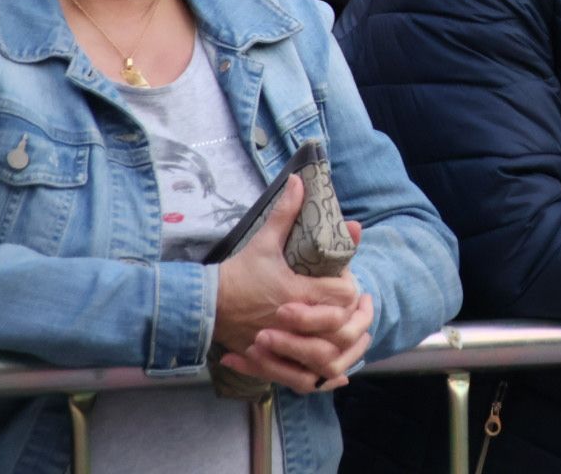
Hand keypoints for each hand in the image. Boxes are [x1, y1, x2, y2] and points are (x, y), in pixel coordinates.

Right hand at [215, 175, 365, 390]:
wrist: (201, 306)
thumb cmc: (235, 274)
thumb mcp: (262, 242)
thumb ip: (284, 214)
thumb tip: (298, 181)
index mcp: (294, 292)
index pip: (341, 295)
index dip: (351, 288)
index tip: (347, 280)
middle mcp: (292, 323)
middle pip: (340, 329)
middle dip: (354, 319)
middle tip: (358, 307)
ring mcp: (283, 346)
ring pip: (326, 359)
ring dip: (345, 349)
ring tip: (354, 335)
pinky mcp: (273, 361)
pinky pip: (303, 379)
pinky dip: (323, 378)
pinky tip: (337, 372)